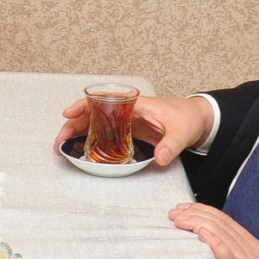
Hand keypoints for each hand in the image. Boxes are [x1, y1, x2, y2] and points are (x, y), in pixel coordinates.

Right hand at [53, 92, 211, 164]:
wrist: (198, 119)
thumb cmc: (188, 118)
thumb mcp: (181, 132)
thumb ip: (171, 145)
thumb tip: (160, 158)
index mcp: (136, 104)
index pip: (103, 101)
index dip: (83, 106)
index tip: (69, 114)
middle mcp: (127, 111)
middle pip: (93, 114)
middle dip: (73, 125)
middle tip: (60, 140)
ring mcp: (126, 121)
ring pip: (95, 124)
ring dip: (79, 133)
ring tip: (64, 146)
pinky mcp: (129, 132)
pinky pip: (104, 134)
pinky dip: (91, 140)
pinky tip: (81, 150)